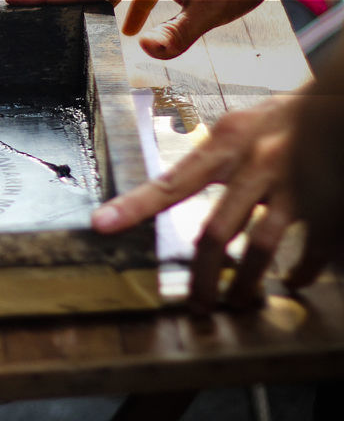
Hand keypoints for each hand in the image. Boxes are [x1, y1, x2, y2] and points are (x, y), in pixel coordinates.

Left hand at [90, 83, 343, 311]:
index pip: (172, 181)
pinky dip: (302, 271)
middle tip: (194, 304)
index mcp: (227, 143)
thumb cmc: (287, 115)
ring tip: (236, 303)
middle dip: (201, 276)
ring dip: (245, 283)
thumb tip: (170, 185)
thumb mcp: (241, 123)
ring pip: (260, 248)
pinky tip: (293, 281)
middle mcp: (256, 165)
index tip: (100, 225)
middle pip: (215, 232)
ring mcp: (294, 187)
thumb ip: (212, 156)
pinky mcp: (328, 205)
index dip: (135, 206)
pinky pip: (312, 250)